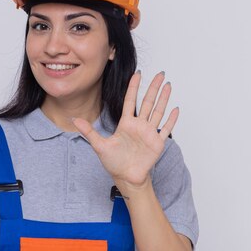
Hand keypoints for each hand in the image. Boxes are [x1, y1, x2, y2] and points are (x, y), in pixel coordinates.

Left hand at [72, 71, 178, 195]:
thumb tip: (74, 119)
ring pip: (158, 111)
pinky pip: (166, 128)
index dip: (134, 87)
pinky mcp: (157, 143)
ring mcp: (149, 133)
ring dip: (164, 98)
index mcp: (126, 124)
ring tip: (168, 85)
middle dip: (153, 87)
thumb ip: (89, 131)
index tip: (137, 73)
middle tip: (159, 73)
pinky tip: (175, 108)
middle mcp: (139, 125)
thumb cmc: (113, 163)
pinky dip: (171, 119)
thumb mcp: (99, 146)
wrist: (126, 177)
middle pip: (148, 102)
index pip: (131, 100)